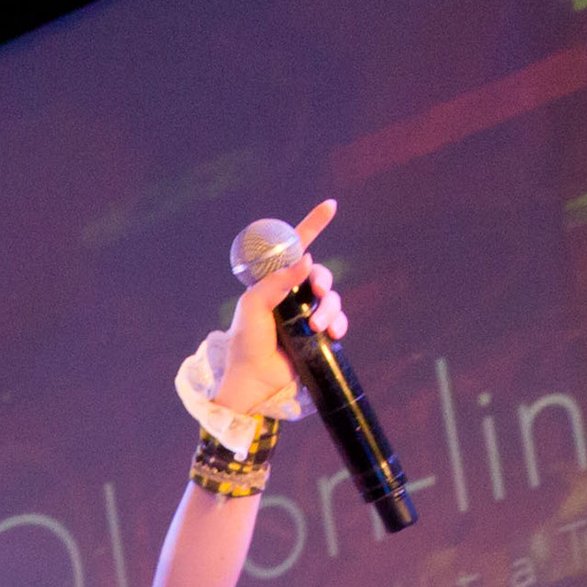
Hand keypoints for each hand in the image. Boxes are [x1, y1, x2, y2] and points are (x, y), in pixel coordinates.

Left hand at [215, 198, 341, 418]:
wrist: (254, 380)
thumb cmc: (246, 341)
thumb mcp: (254, 306)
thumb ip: (277, 281)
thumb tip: (306, 259)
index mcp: (273, 283)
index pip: (294, 249)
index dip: (312, 225)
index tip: (330, 206)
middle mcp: (291, 295)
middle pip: (320, 274)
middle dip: (323, 280)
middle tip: (317, 292)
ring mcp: (305, 314)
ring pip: (332, 298)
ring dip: (330, 309)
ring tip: (317, 326)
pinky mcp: (317, 334)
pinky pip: (339, 320)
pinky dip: (340, 324)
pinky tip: (332, 334)